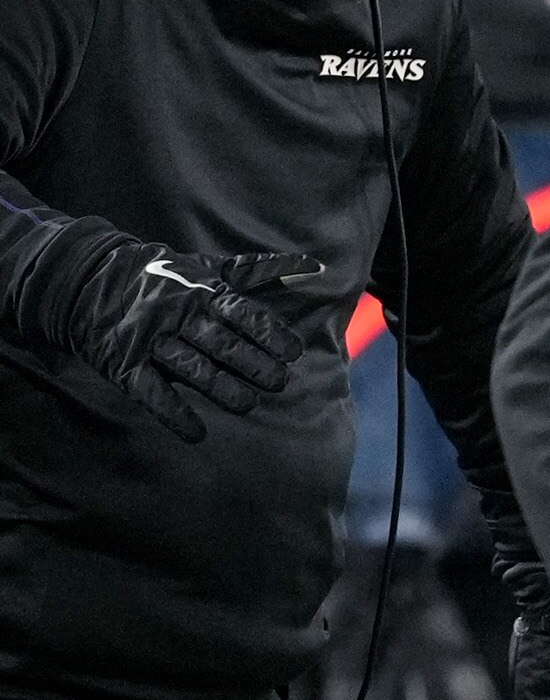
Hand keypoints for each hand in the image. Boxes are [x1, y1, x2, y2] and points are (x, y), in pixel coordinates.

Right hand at [37, 229, 300, 441]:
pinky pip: (151, 391)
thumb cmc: (161, 276)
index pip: (243, 314)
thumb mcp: (206, 268)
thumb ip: (258, 271)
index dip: (269, 334)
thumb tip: (314, 267)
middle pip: (222, 345)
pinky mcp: (125, 363)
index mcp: (202, 292)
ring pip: (192, 368)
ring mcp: (150, 340)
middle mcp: (179, 315)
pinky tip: (197, 432)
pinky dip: (174, 413)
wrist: (85, 278)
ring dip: (222, 389)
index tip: (293, 353)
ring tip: (247, 405)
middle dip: (254, 365)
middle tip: (279, 383)